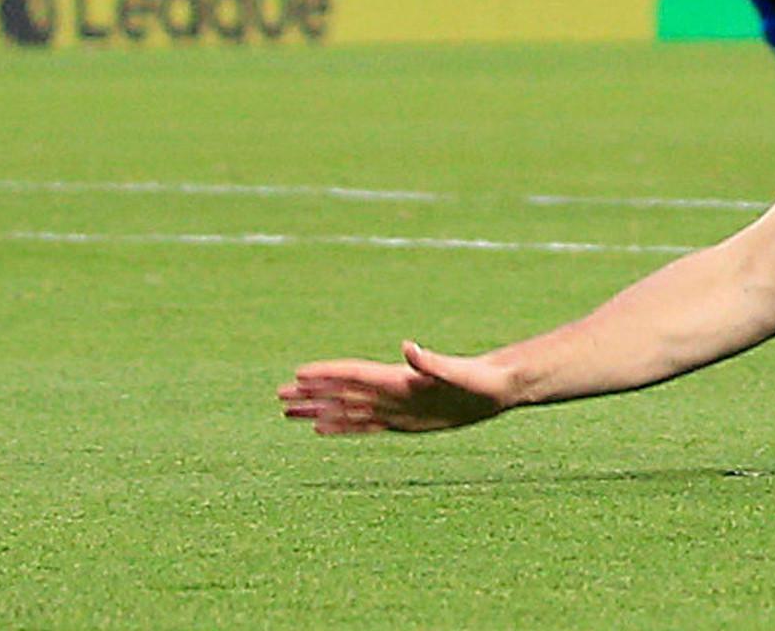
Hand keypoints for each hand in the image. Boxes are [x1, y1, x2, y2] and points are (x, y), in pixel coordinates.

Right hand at [279, 341, 516, 436]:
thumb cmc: (480, 380)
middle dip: (311, 392)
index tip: (298, 374)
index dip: (327, 373)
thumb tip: (408, 346)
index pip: (354, 374)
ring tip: (288, 412)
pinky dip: (340, 426)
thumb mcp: (459, 373)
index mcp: (399, 378)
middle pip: (341, 391)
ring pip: (346, 408)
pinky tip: (320, 427)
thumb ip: (432, 362)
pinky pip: (363, 425)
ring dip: (318, 409)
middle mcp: (391, 391)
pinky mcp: (402, 422)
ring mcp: (394, 406)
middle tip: (278, 394)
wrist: (497, 388)